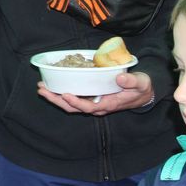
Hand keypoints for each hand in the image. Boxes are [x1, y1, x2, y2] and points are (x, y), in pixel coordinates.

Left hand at [37, 71, 153, 116]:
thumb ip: (132, 81)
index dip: (76, 102)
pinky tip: (53, 86)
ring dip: (56, 97)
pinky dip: (62, 94)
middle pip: (74, 108)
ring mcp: (93, 103)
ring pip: (71, 105)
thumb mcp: (141, 83)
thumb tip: (119, 78)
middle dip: (57, 100)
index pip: (89, 107)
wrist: (142, 94)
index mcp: (109, 104)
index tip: (65, 94)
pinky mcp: (91, 98)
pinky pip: (74, 99)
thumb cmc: (141, 88)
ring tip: (42, 88)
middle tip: (42, 90)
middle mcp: (98, 107)